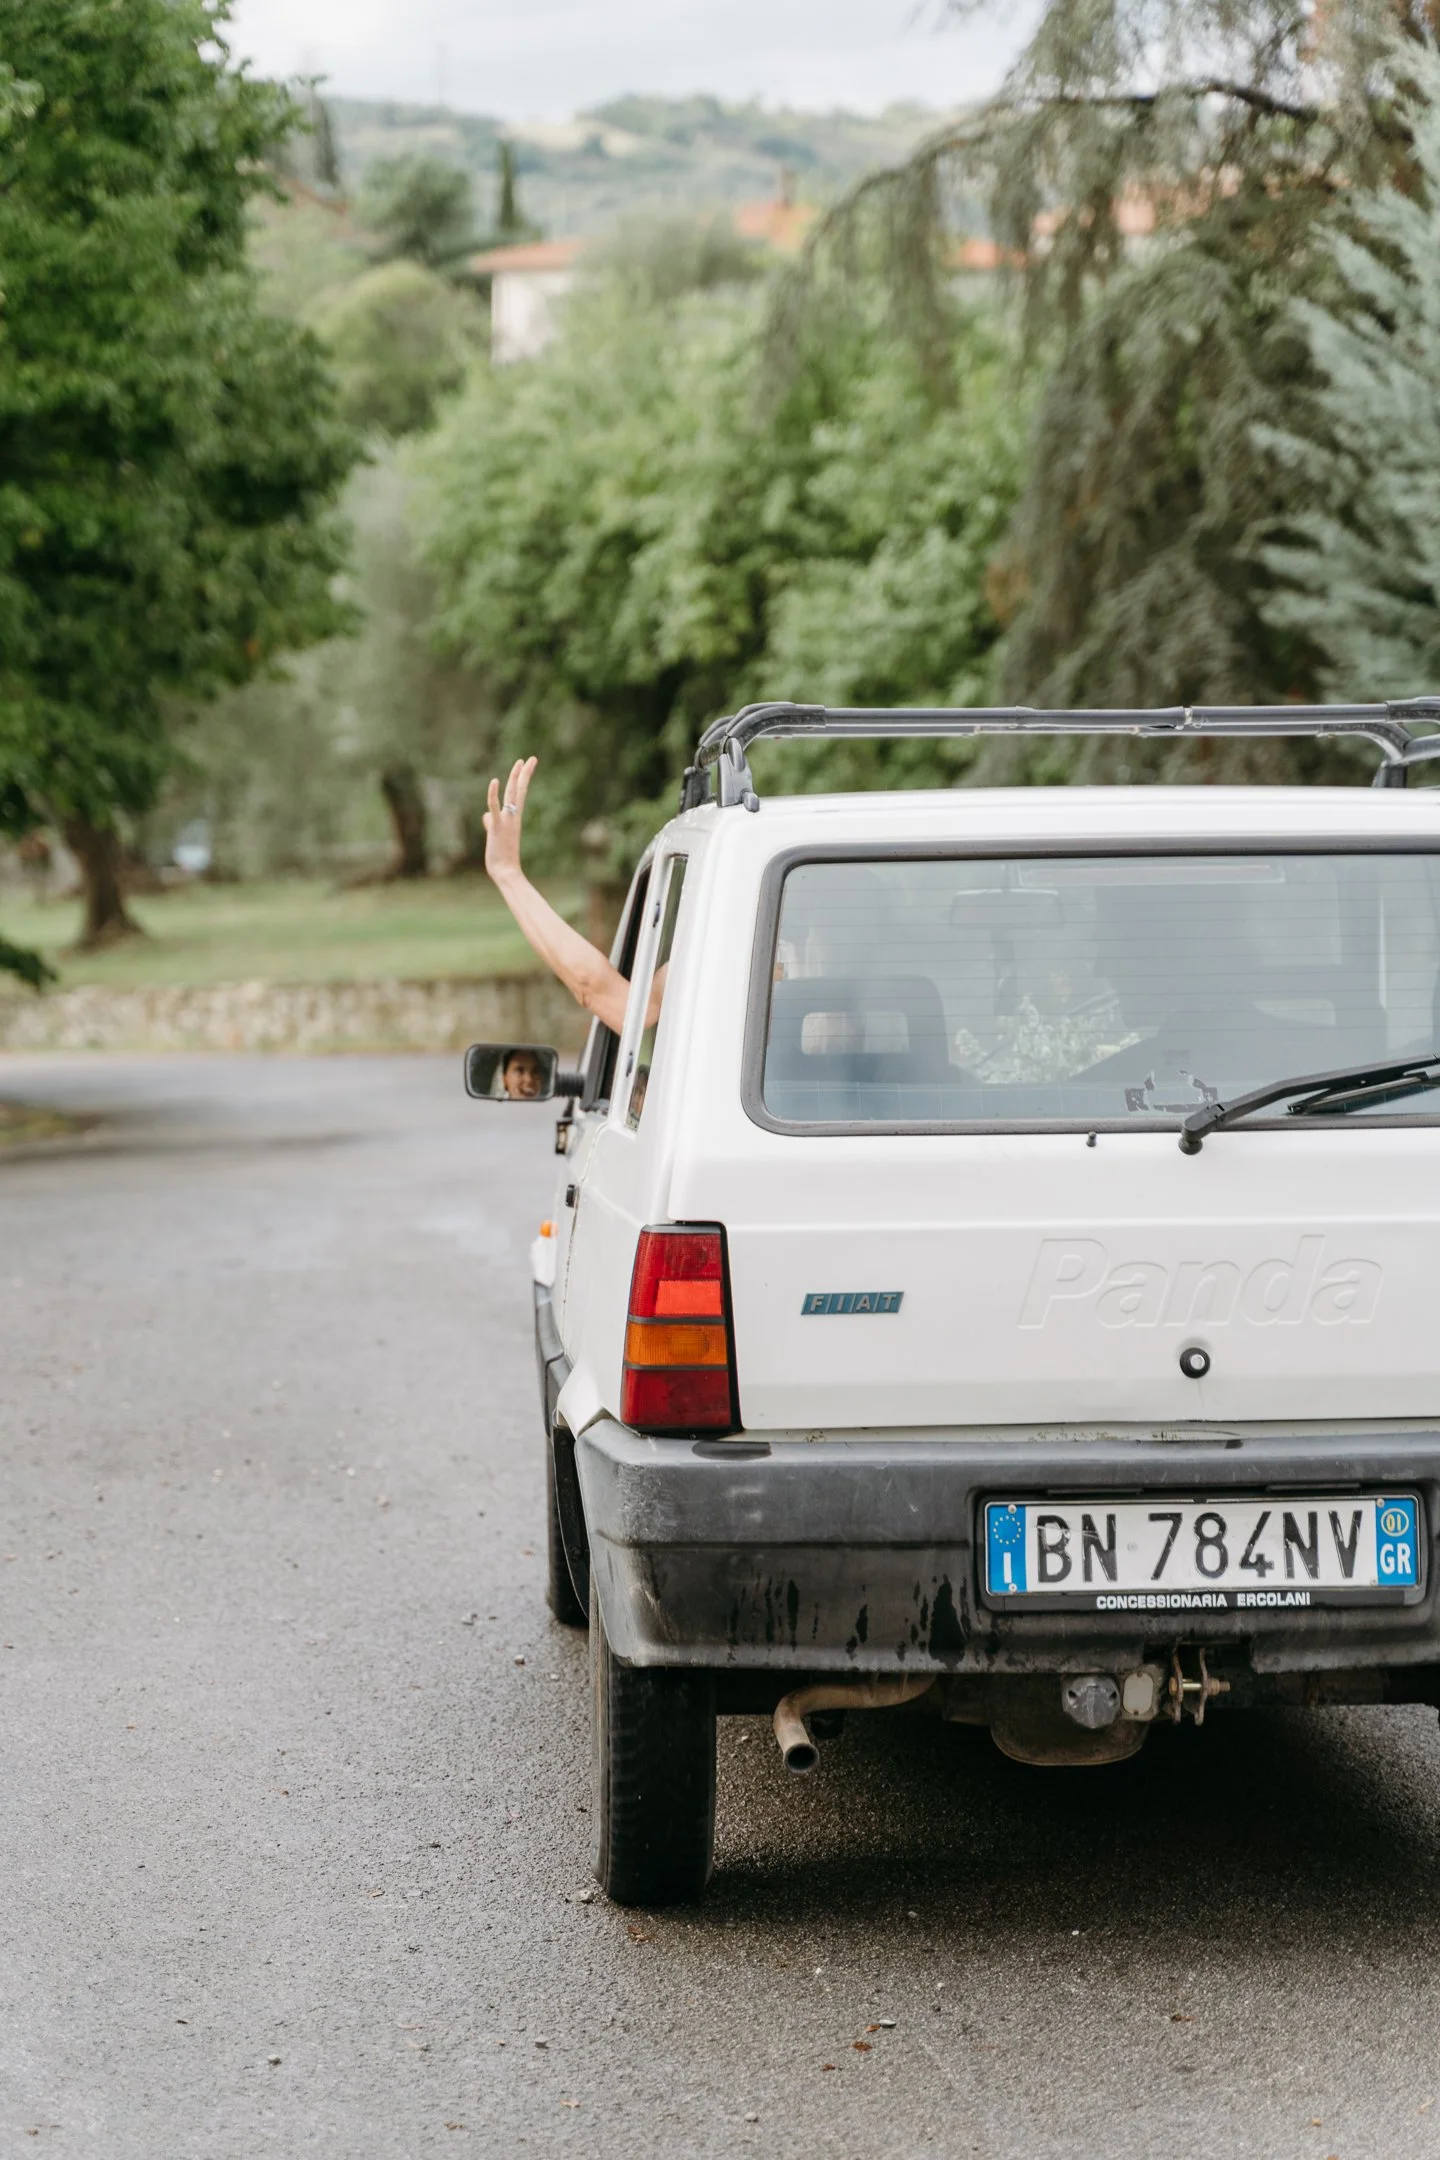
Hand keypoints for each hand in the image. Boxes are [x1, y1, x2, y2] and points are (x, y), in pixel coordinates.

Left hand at [483, 756, 536, 885]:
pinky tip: (494, 781)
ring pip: (512, 795)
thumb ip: (491, 823)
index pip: (520, 794)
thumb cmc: (502, 858)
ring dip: (516, 778)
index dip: (523, 778)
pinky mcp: (497, 826)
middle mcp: (513, 817)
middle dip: (524, 773)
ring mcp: (506, 821)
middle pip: (519, 790)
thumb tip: (486, 815)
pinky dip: (494, 794)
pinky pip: (495, 807)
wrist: (506, 872)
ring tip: (520, 762)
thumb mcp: (494, 836)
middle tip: (531, 758)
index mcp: (514, 818)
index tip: (528, 764)